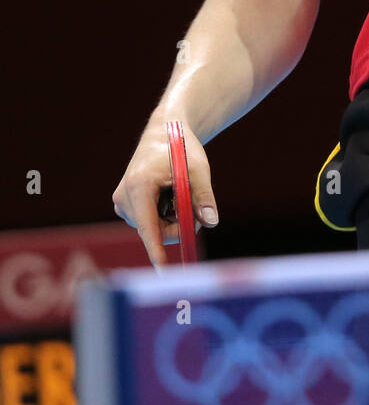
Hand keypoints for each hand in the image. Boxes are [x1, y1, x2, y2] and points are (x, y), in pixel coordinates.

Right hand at [112, 120, 217, 268]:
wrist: (163, 133)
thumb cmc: (181, 148)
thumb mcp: (197, 169)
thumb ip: (203, 197)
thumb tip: (211, 222)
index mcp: (139, 187)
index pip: (148, 227)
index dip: (156, 250)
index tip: (163, 271)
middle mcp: (124, 198)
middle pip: (156, 232)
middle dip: (179, 226)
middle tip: (194, 207)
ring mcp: (121, 204)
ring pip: (154, 230)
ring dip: (172, 219)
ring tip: (176, 191)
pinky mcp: (124, 207)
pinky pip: (150, 224)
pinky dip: (163, 216)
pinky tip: (165, 195)